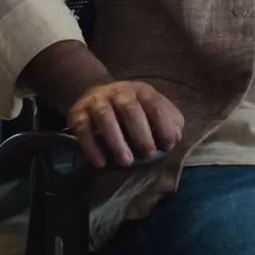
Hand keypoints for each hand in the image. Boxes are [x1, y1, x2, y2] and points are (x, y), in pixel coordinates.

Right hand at [66, 79, 184, 168]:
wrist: (93, 93)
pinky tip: (101, 163)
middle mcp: (119, 93)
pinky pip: (84, 130)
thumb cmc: (130, 107)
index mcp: (141, 91)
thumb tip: (175, 137)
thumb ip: (167, 119)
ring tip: (125, 162)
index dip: (164, 125)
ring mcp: (97, 103)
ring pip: (105, 118)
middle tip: (147, 154)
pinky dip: (91, 147)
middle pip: (130, 110)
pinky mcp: (78, 115)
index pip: (155, 105)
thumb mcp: (150, 106)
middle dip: (141, 133)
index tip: (168, 146)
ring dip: (116, 141)